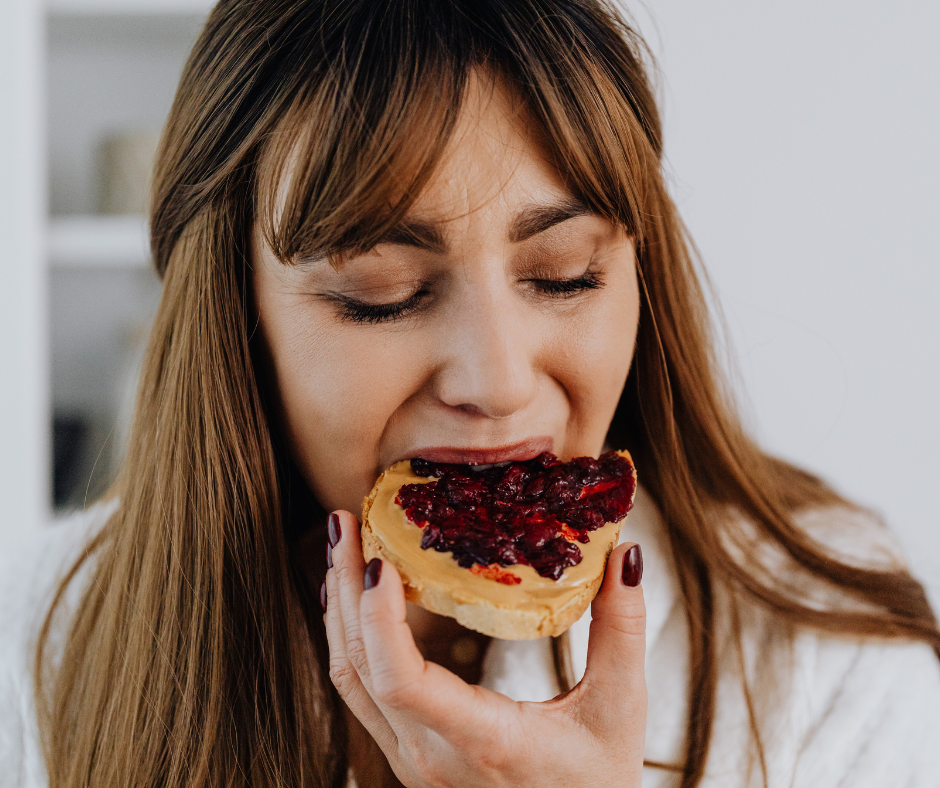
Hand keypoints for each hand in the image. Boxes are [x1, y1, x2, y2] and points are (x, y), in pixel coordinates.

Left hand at [323, 509, 646, 787]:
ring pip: (350, 679)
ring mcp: (411, 758)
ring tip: (342, 546)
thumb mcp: (619, 709)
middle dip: (345, 589)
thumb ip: (622, 630)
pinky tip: (356, 600)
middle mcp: (428, 754)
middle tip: (345, 522)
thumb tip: (626, 554)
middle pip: (359, 667)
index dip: (379, 618)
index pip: (401, 680)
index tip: (379, 560)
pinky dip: (352, 637)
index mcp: (480, 740)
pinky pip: (360, 691)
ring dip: (340, 608)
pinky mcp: (409, 753)